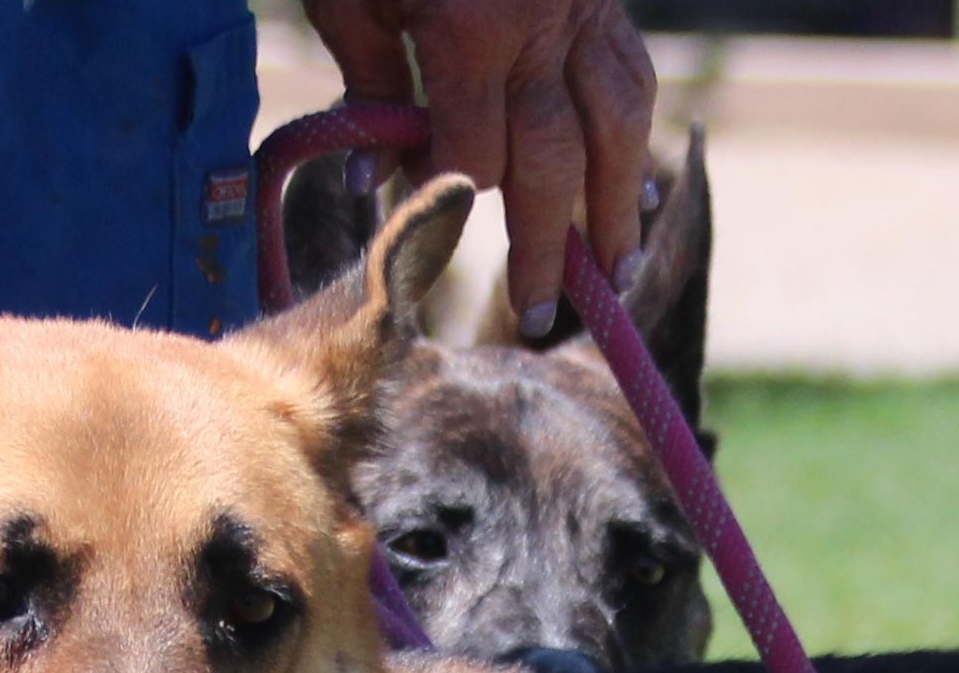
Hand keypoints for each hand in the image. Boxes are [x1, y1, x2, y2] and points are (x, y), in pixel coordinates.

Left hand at [301, 0, 657, 334]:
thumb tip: (380, 172)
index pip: (474, 157)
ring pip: (616, 117)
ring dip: (616, 200)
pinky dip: (629, 132)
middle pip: (555, 158)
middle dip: (548, 242)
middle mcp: (541, 21)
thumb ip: (370, 83)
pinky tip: (626, 184)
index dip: (456, 207)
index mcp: (469, 28)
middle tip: (542, 314)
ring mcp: (584, 1)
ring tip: (612, 267)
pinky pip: (629, 70)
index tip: (442, 242)